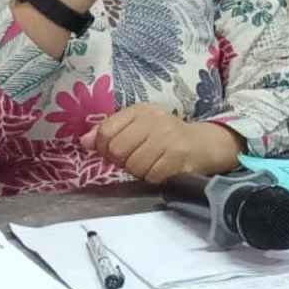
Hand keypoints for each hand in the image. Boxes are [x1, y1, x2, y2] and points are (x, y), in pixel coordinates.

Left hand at [82, 104, 241, 183]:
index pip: (106, 131)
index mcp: (141, 110)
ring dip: (139, 171)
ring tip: (151, 163)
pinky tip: (162, 169)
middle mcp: (154, 120)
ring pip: (133, 165)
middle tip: (136, 159)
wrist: (204, 144)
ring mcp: (167, 137)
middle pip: (117, 150)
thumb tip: (84, 141)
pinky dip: (153, 178)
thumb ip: (110, 132)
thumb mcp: (138, 127)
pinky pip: (150, 176)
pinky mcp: (178, 156)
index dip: (105, 148)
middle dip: (123, 161)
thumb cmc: (166, 136)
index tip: (116, 152)